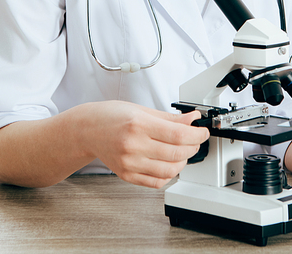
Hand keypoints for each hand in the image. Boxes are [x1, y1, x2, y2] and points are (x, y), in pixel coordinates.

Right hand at [84, 101, 208, 188]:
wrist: (88, 130)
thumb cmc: (112, 116)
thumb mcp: (142, 109)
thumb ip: (169, 117)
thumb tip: (192, 119)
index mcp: (138, 125)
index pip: (177, 134)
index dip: (196, 134)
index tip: (203, 131)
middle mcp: (133, 146)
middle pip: (176, 153)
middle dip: (193, 146)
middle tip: (196, 139)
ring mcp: (129, 164)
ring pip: (169, 170)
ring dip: (184, 161)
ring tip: (184, 151)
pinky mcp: (127, 176)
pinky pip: (156, 182)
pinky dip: (169, 174)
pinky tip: (170, 164)